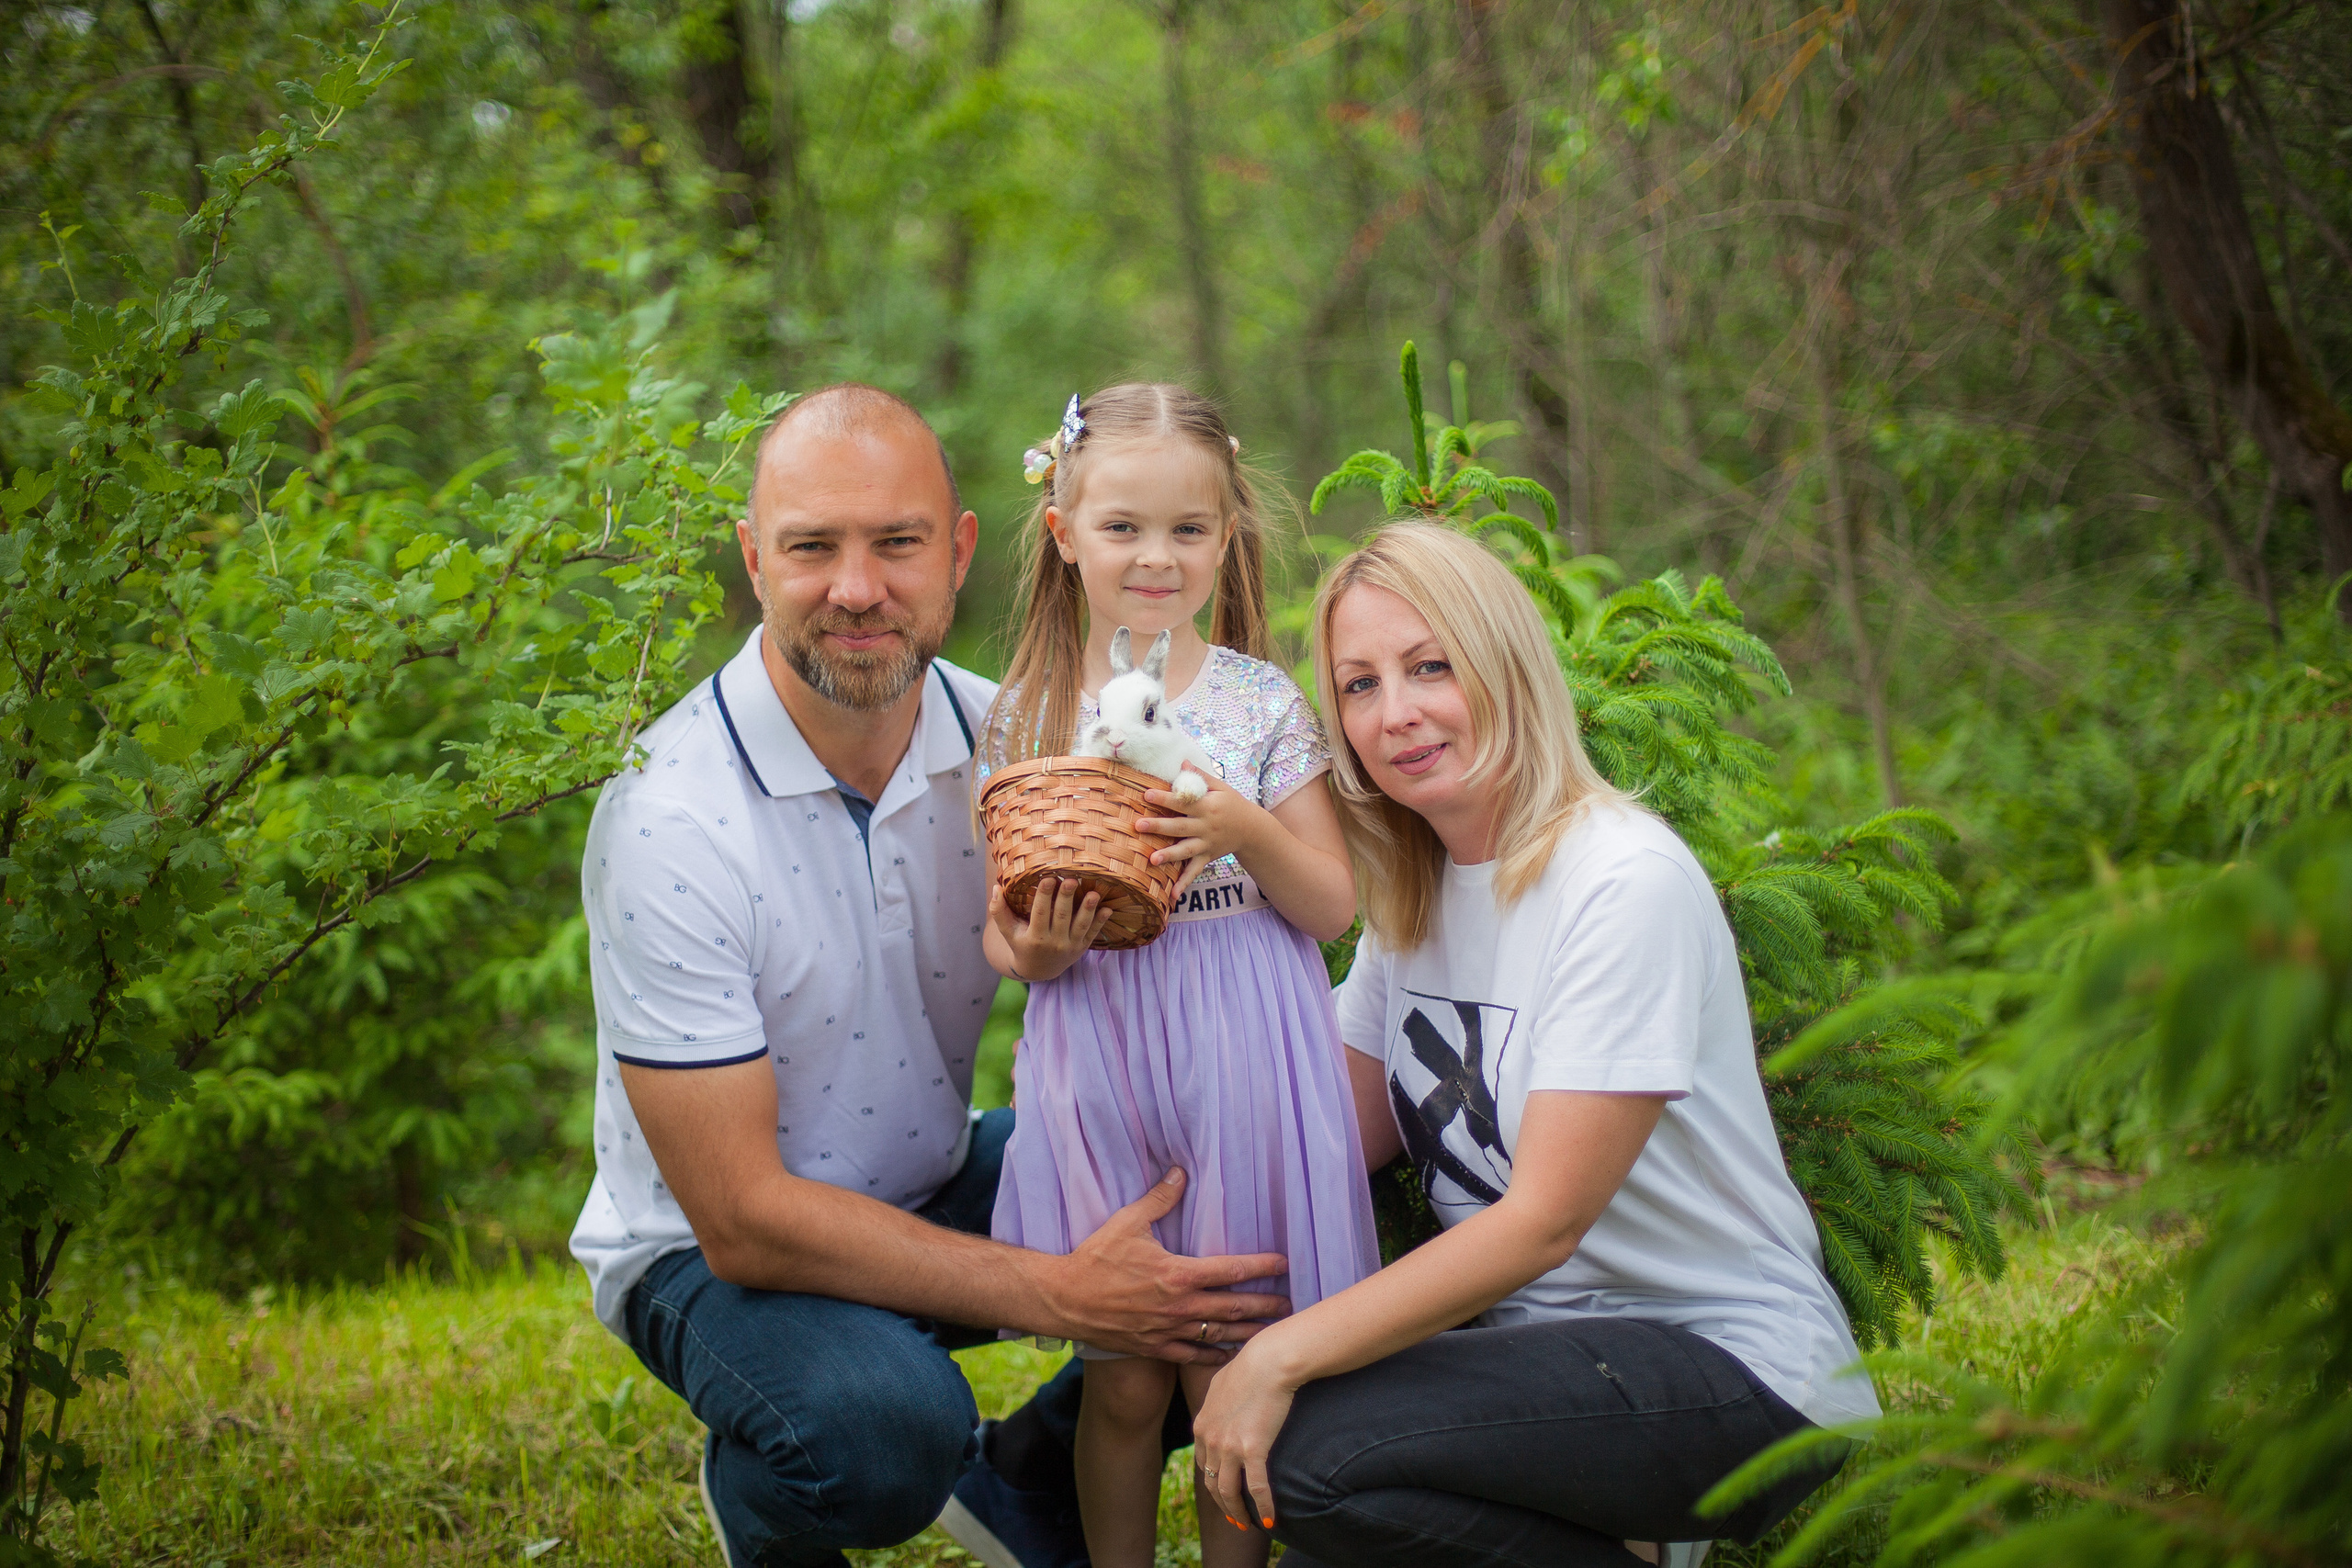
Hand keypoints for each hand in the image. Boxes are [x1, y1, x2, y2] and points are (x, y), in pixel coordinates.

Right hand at [989, 877, 1107, 982]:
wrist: (1038, 970)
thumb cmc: (1021, 944)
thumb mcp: (1008, 932)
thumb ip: (1000, 911)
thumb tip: (996, 887)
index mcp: (1035, 937)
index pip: (1040, 913)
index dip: (1044, 896)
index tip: (1048, 878)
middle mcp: (1054, 943)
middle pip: (1062, 917)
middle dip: (1067, 898)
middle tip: (1072, 879)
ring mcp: (1070, 946)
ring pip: (1080, 926)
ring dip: (1088, 910)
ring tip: (1094, 894)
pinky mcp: (1082, 947)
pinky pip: (1092, 934)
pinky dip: (1100, 922)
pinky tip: (1108, 909)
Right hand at [1038, 1167, 1290, 1361]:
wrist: (1064, 1301)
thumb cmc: (1095, 1259)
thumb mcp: (1127, 1222)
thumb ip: (1159, 1199)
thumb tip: (1180, 1171)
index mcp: (1178, 1273)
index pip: (1231, 1269)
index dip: (1261, 1266)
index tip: (1284, 1263)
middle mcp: (1180, 1306)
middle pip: (1235, 1307)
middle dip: (1266, 1305)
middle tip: (1292, 1304)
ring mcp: (1169, 1330)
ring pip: (1220, 1334)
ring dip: (1249, 1332)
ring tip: (1273, 1332)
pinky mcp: (1155, 1347)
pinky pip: (1193, 1355)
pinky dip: (1215, 1355)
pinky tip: (1230, 1355)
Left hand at [1138, 773, 1267, 897]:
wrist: (1252, 829)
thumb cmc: (1232, 803)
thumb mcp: (1220, 787)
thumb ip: (1200, 776)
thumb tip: (1181, 763)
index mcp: (1207, 806)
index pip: (1183, 801)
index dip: (1165, 797)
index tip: (1146, 794)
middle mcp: (1206, 826)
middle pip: (1179, 826)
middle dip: (1159, 826)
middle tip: (1138, 825)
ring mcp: (1207, 844)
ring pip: (1186, 850)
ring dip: (1169, 855)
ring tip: (1152, 859)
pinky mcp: (1207, 857)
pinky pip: (1195, 871)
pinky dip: (1184, 883)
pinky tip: (1172, 895)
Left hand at [1193, 1336, 1300, 1531]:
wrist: (1268, 1361)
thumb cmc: (1250, 1365)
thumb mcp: (1221, 1383)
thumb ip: (1216, 1400)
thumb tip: (1219, 1403)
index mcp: (1201, 1425)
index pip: (1202, 1464)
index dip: (1213, 1481)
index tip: (1224, 1491)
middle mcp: (1210, 1439)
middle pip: (1213, 1482)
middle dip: (1223, 1504)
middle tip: (1234, 1517)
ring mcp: (1229, 1447)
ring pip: (1229, 1491)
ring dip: (1238, 1513)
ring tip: (1247, 1525)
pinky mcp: (1252, 1449)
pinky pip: (1257, 1488)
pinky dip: (1263, 1508)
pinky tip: (1270, 1520)